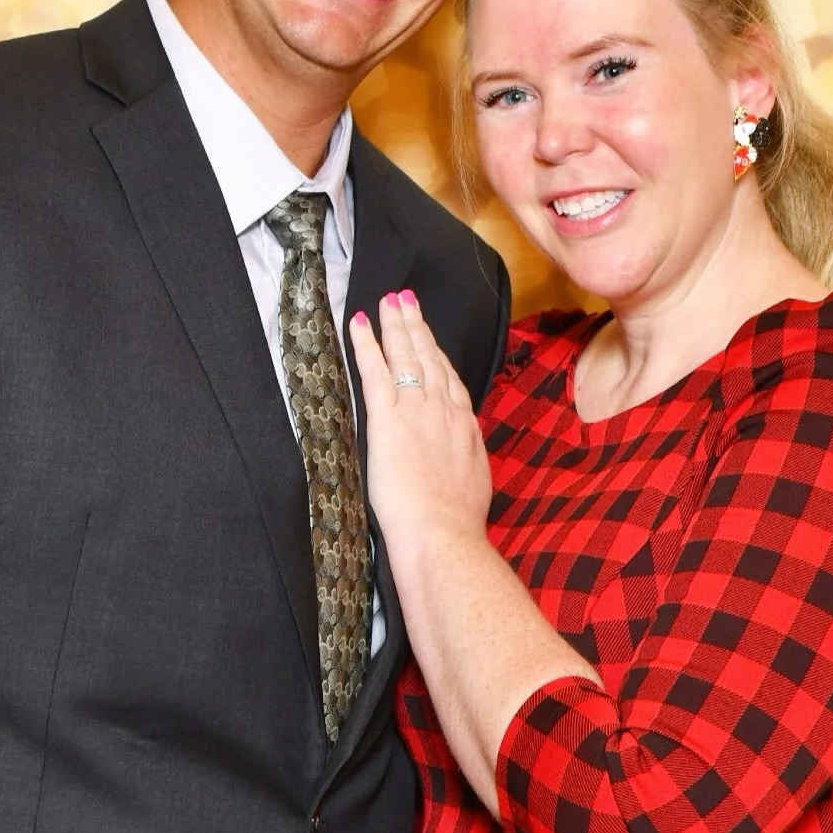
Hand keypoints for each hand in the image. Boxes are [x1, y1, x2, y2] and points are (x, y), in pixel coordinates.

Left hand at [349, 290, 491, 563]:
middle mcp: (443, 410)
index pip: (450, 380)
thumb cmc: (458, 520)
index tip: (430, 338)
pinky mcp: (389, 419)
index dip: (438, 354)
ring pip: (406, 356)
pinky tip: (359, 325)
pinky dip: (367, 345)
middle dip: (417, 327)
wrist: (444, 532)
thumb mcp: (473, 482)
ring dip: (396, 325)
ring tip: (388, 302)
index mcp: (464, 426)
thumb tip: (459, 461)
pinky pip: (376, 372)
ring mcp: (416, 410)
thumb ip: (463, 461)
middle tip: (406, 300)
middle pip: (430, 358)